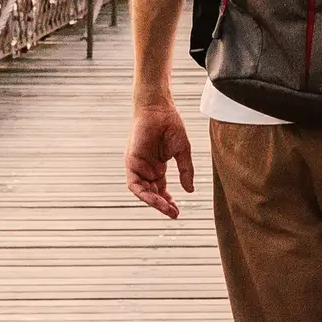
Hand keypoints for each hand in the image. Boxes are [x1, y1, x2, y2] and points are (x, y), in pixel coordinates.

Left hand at [126, 97, 195, 218]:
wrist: (158, 107)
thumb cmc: (170, 124)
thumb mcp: (182, 150)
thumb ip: (185, 170)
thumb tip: (190, 190)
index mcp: (158, 166)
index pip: (161, 190)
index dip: (168, 201)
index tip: (177, 211)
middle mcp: (147, 169)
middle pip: (153, 193)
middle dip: (162, 205)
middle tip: (174, 213)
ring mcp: (139, 166)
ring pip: (143, 192)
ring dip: (154, 202)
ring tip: (167, 209)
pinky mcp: (131, 162)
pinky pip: (134, 184)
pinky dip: (143, 193)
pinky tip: (154, 199)